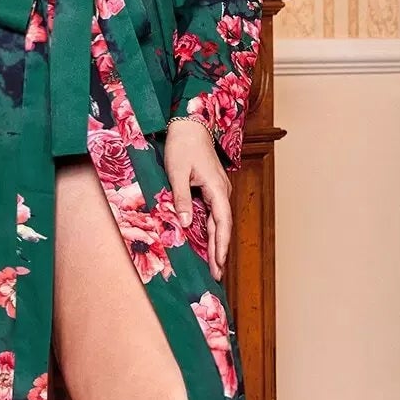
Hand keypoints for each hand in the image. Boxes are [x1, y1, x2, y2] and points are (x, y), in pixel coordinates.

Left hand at [165, 117, 231, 280]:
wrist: (189, 124)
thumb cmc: (182, 145)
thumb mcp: (177, 172)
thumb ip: (181, 198)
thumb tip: (185, 223)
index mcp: (216, 188)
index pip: (222, 223)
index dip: (221, 245)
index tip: (219, 264)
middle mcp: (221, 192)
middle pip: (222, 227)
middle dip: (220, 251)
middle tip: (217, 274)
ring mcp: (218, 191)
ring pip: (218, 222)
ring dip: (216, 243)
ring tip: (214, 265)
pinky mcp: (211, 189)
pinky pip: (213, 214)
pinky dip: (211, 231)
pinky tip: (208, 243)